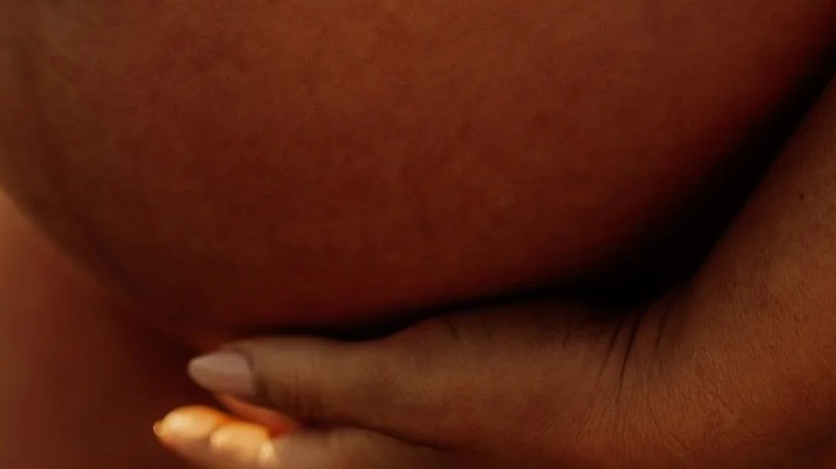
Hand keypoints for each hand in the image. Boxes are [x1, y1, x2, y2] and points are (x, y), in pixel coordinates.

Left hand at [152, 292, 702, 468]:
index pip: (280, 463)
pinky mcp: (492, 431)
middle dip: (251, 448)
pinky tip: (376, 402)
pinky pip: (404, 440)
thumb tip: (201, 374)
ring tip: (266, 422)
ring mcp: (455, 454)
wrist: (667, 406)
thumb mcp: (412, 379)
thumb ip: (312, 376)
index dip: (220, 444)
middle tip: (192, 426)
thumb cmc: (538, 389)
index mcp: (381, 461)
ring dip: (305, 440)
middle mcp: (412, 467)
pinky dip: (363, 433)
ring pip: (358, 456)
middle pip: (314, 465)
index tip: (168, 422)